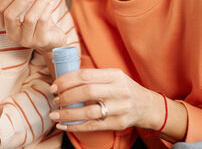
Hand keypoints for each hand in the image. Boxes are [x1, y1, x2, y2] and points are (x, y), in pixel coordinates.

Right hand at [0, 0, 66, 52]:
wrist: (53, 39)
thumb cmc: (40, 20)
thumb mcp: (32, 5)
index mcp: (5, 23)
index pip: (0, 7)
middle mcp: (12, 33)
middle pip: (11, 14)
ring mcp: (25, 40)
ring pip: (29, 18)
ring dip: (39, 1)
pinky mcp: (40, 41)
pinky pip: (43, 22)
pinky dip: (47, 7)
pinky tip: (51, 0)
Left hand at [49, 69, 164, 132]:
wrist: (146, 106)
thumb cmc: (123, 89)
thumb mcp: (113, 77)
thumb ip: (93, 77)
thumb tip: (63, 80)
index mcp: (115, 75)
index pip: (86, 76)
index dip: (66, 81)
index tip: (54, 86)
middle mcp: (119, 90)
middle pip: (87, 92)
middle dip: (66, 96)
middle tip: (55, 99)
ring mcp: (120, 108)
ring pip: (89, 112)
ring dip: (68, 114)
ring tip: (55, 115)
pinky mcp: (119, 123)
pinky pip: (93, 126)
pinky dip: (75, 126)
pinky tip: (63, 125)